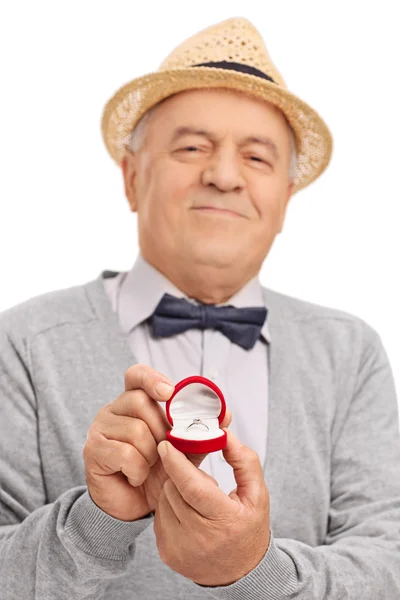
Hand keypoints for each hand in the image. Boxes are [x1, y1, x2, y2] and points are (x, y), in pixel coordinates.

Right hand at [83, 364, 230, 521]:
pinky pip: (125, 453)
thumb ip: (199, 431)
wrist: (134, 506)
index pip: (137, 375)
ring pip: (136, 430)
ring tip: (148, 467)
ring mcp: (100, 428)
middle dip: (161, 429)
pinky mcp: (93, 450)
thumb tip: (226, 414)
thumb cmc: (156, 472)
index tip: (169, 392)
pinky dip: (138, 470)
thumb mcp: (182, 450)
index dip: (152, 379)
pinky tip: (136, 476)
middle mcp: (113, 410)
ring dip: (151, 455)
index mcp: (133, 402)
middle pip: (141, 402)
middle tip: (163, 450)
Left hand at [154, 429, 270, 585]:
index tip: (167, 443)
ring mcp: (180, 548)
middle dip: (181, 474)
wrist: (241, 573)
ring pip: (164, 499)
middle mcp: (199, 538)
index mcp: (225, 521)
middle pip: (174, 489)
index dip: (177, 462)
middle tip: (198, 476)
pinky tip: (188, 511)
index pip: (192, 487)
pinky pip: (159, 515)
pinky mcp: (167, 552)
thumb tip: (224, 434)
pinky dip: (170, 506)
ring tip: (197, 498)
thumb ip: (244, 460)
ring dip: (175, 489)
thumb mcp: (257, 493)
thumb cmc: (248, 529)